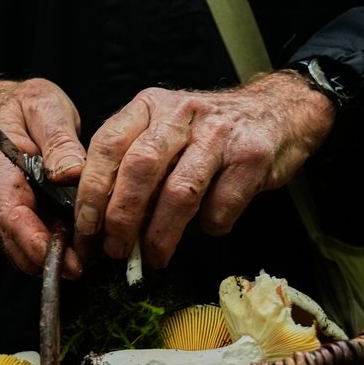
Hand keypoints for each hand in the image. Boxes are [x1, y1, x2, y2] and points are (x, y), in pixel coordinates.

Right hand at [0, 78, 86, 276]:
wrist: (4, 110)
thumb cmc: (26, 106)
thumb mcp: (45, 107)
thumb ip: (58, 140)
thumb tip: (72, 174)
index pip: (10, 213)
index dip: (34, 241)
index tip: (61, 259)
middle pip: (15, 239)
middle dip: (48, 258)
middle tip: (85, 266)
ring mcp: (1, 209)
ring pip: (22, 246)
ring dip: (54, 256)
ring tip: (90, 256)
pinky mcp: (17, 215)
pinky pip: (32, 239)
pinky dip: (54, 248)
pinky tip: (82, 246)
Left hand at [73, 71, 334, 269]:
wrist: (277, 111)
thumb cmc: (209, 133)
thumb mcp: (164, 131)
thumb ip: (130, 165)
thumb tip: (97, 225)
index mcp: (149, 106)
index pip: (107, 146)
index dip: (91, 193)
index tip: (85, 231)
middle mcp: (181, 114)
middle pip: (139, 170)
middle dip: (122, 219)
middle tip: (116, 252)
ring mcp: (219, 134)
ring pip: (180, 192)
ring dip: (160, 234)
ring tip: (153, 258)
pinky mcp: (252, 157)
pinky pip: (221, 206)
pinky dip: (210, 226)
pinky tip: (208, 225)